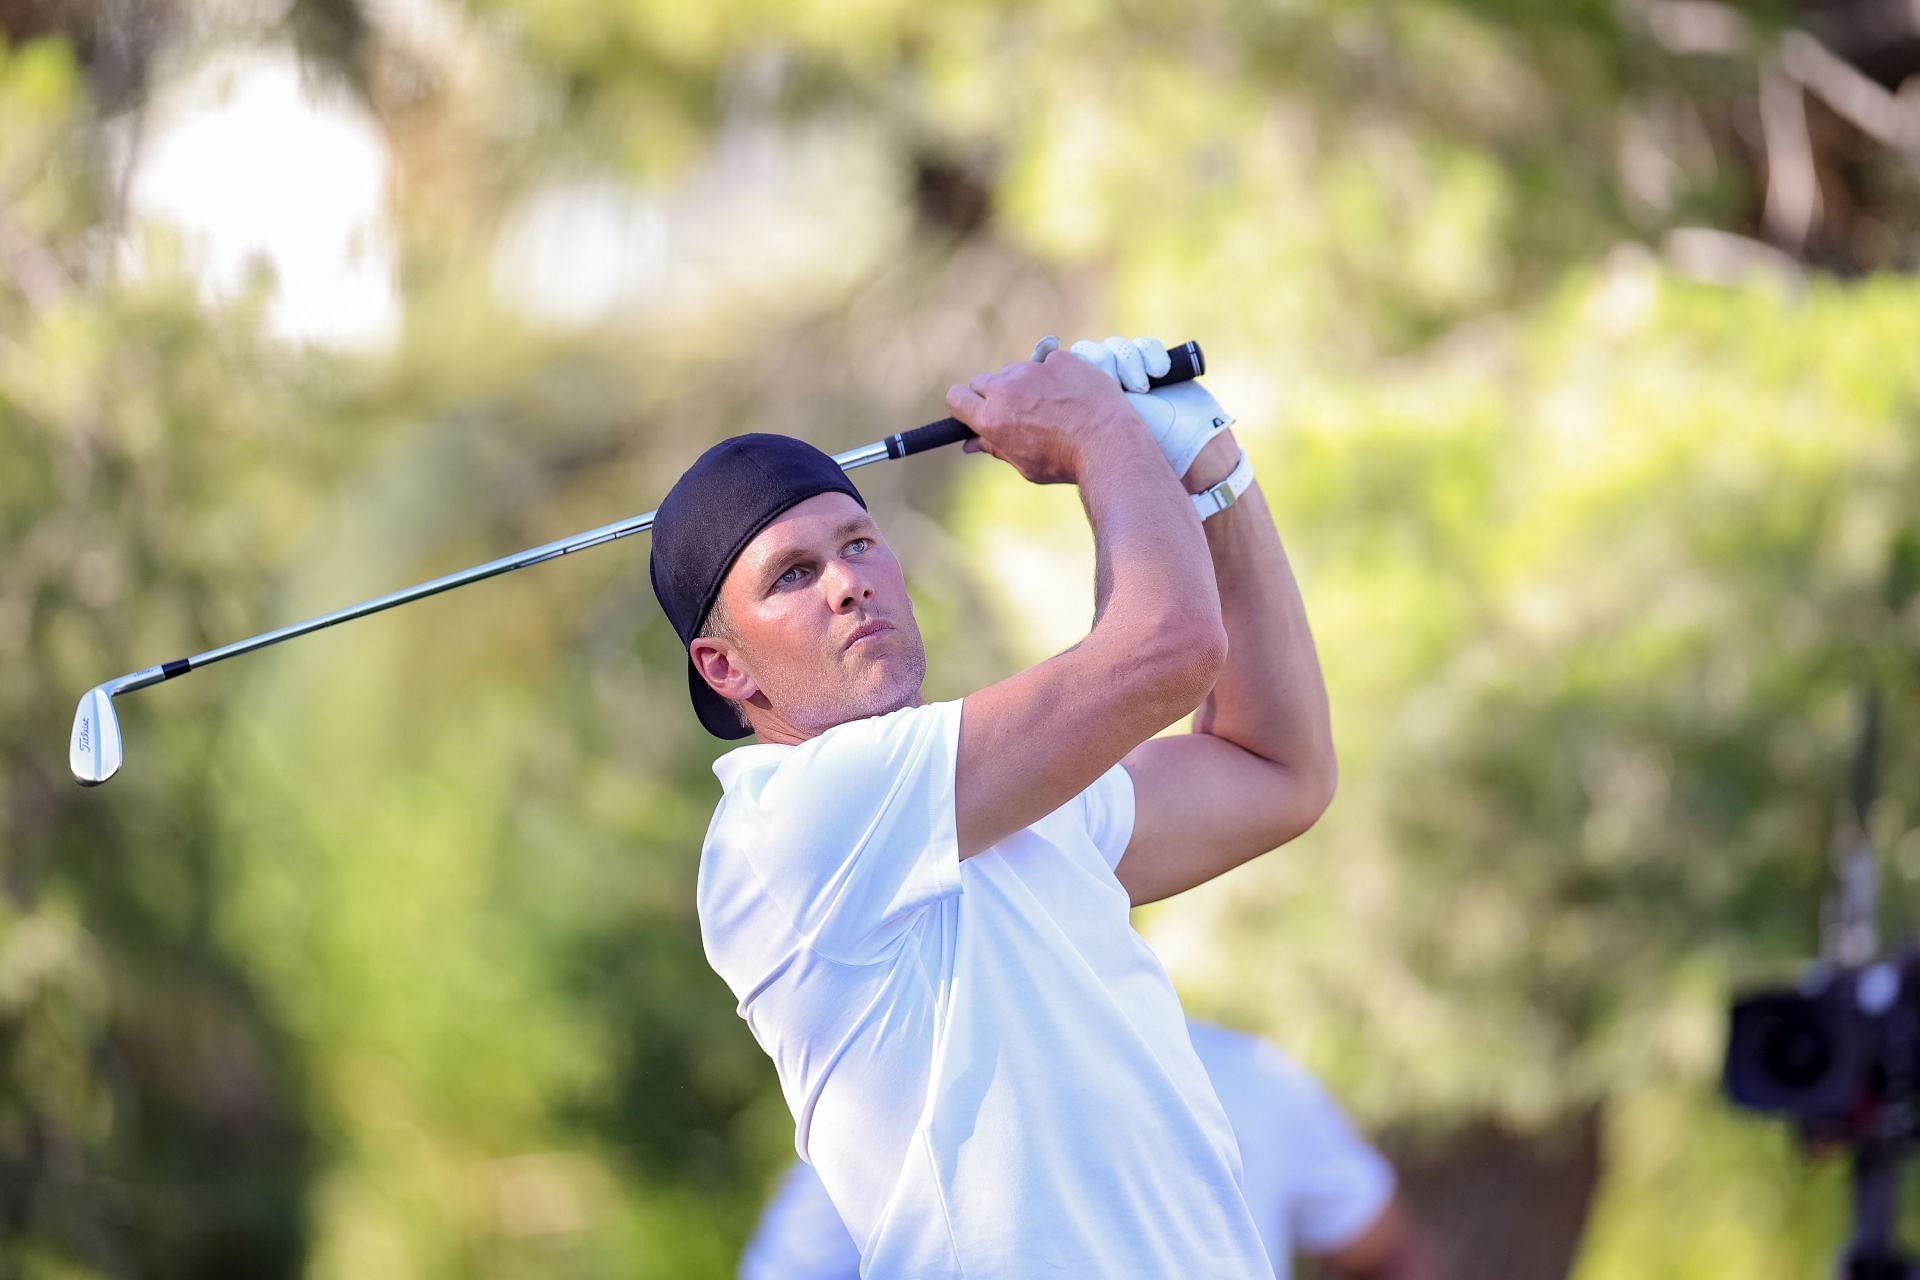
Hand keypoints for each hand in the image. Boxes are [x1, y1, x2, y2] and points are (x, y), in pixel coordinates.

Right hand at [944, 350, 1139, 484]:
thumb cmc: (1066, 462)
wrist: (1109, 444)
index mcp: (992, 419)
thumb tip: (970, 443)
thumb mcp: (1025, 464)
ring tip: (1051, 407)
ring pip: (1014, 371)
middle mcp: (1006, 390)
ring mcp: (1033, 370)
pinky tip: (1070, 394)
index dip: (964, 406)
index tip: (974, 412)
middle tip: (1015, 412)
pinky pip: (1046, 362)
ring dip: (1023, 384)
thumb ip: (995, 448)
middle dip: (992, 395)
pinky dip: (1053, 375)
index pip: (955, 398)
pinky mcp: (1059, 359)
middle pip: (982, 382)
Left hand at [1070, 336, 1235, 480]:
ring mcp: (1131, 373)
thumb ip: (1076, 411)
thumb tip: (1052, 386)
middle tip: (1119, 386)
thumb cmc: (1137, 452)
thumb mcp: (1097, 431)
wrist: (1185, 451)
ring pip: (1118, 346)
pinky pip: (1145, 344)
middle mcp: (1104, 385)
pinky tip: (1159, 373)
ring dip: (1129, 362)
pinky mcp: (1157, 365)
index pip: (1068, 366)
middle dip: (1104, 363)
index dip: (1079, 366)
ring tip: (1142, 388)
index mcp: (1083, 402)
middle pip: (1091, 351)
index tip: (1092, 389)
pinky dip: (1151, 355)